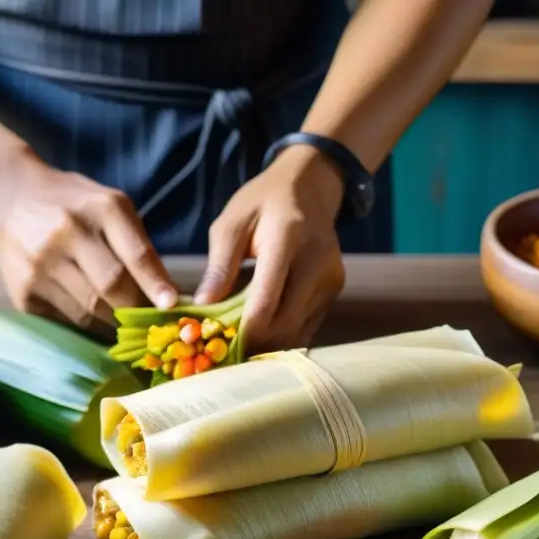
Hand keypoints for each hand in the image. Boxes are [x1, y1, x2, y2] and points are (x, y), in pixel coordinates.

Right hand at [0, 147, 178, 333]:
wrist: (13, 198)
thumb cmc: (75, 206)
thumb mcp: (111, 208)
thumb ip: (138, 246)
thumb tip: (166, 298)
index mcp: (100, 208)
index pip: (135, 253)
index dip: (154, 284)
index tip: (170, 305)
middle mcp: (67, 231)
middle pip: (111, 287)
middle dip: (135, 310)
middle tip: (148, 322)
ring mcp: (40, 263)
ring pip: (89, 311)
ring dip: (111, 322)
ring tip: (120, 320)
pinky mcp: (23, 291)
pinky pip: (64, 319)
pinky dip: (84, 323)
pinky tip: (89, 314)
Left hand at [195, 143, 345, 353]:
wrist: (309, 187)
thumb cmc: (262, 203)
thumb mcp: (231, 224)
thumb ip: (219, 265)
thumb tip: (203, 305)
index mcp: (287, 240)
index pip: (266, 301)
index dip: (242, 331)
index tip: (218, 344)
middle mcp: (317, 261)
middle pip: (285, 323)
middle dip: (254, 342)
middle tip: (226, 352)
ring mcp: (331, 277)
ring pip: (298, 329)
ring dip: (269, 343)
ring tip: (241, 344)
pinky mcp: (335, 288)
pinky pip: (308, 324)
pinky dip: (284, 333)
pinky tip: (263, 332)